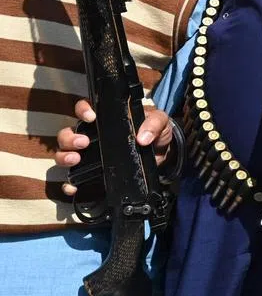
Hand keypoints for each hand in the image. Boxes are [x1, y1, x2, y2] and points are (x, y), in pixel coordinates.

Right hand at [55, 100, 174, 194]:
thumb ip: (154, 124)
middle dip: (70, 138)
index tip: (91, 117)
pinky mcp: (94, 173)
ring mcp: (90, 155)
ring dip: (64, 156)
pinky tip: (73, 186)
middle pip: (68, 133)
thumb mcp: (160, 122)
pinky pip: (74, 179)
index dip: (82, 110)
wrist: (162, 155)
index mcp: (106, 119)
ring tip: (76, 160)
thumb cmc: (156, 132)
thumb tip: (142, 138)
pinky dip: (69, 183)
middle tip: (82, 143)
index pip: (85, 110)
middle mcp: (92, 135)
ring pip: (65, 153)